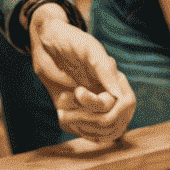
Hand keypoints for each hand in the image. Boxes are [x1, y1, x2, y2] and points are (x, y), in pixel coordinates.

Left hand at [28, 6, 136, 143]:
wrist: (46, 42)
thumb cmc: (71, 40)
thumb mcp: (90, 50)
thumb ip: (106, 71)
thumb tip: (120, 95)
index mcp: (114, 79)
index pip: (123, 105)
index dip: (106, 107)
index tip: (80, 92)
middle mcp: (104, 93)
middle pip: (108, 120)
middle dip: (88, 115)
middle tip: (71, 95)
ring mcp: (89, 104)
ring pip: (93, 129)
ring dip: (77, 120)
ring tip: (63, 103)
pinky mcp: (73, 110)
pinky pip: (76, 128)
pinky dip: (68, 121)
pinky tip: (61, 105)